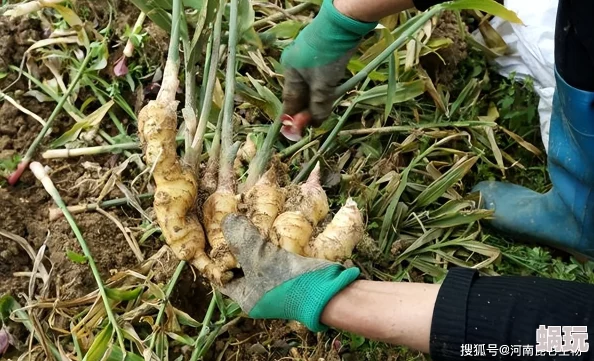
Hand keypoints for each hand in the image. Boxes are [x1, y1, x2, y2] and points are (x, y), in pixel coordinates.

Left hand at [219, 214, 359, 331]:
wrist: (329, 290)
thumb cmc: (288, 282)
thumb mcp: (259, 261)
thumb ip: (241, 241)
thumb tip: (227, 221)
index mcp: (246, 295)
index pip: (222, 276)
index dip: (215, 256)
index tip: (211, 234)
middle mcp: (259, 288)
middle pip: (241, 261)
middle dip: (236, 240)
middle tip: (229, 218)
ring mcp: (276, 278)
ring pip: (259, 252)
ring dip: (255, 234)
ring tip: (246, 213)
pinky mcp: (291, 266)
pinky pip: (276, 249)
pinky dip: (272, 235)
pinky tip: (268, 217)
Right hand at [280, 0, 376, 125]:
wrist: (343, 24)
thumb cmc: (328, 55)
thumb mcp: (323, 84)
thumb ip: (318, 105)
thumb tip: (315, 123)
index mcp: (290, 72)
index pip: (290, 101)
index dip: (292, 118)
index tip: (294, 132)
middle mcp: (295, 66)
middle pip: (299, 94)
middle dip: (306, 110)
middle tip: (314, 124)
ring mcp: (307, 60)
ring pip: (310, 86)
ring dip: (316, 100)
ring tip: (324, 111)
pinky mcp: (319, 56)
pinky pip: (317, 78)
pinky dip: (322, 89)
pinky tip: (329, 94)